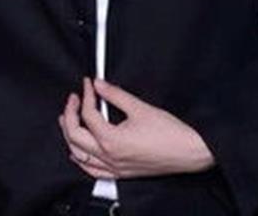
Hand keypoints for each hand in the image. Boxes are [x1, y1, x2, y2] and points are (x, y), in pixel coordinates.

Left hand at [58, 77, 214, 179]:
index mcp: (111, 140)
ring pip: (79, 156)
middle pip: (75, 136)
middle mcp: (109, 157)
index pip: (88, 115)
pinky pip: (92, 171)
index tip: (89, 83)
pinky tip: (79, 153)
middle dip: (70, 114)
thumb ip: (115, 94)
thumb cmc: (169, 133)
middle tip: (74, 98)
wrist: (189, 152)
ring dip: (70, 137)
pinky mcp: (121, 174)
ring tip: (68, 120)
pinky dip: (81, 160)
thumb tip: (99, 85)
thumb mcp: (140, 107)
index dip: (87, 94)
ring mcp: (114, 168)